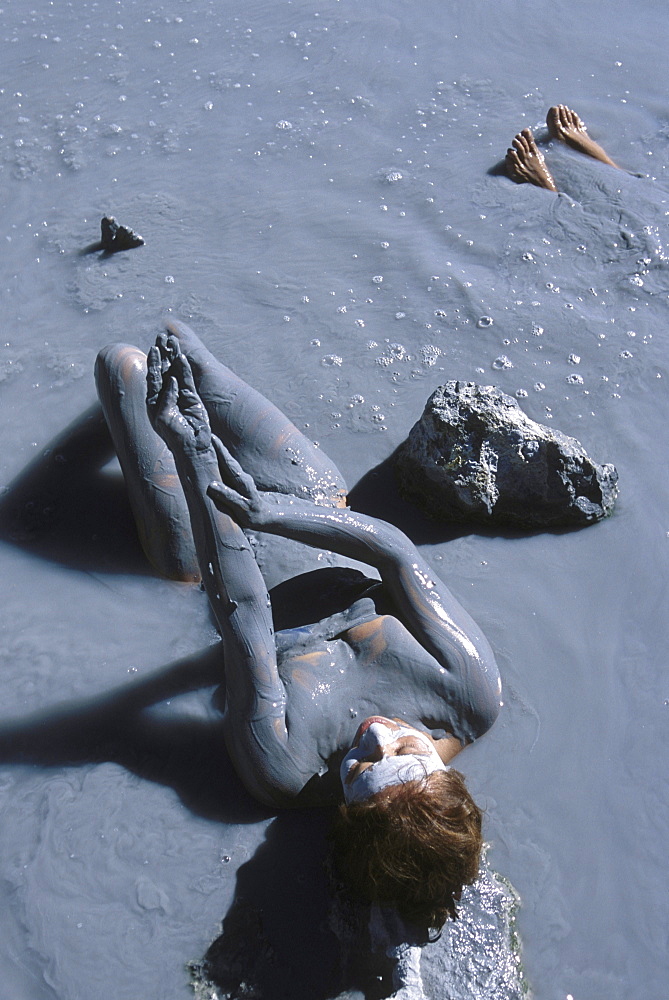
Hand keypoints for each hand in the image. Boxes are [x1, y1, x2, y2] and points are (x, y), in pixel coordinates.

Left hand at [146, 334, 211, 452]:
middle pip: (164, 369)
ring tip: (174, 341)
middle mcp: (166, 395)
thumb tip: (172, 380)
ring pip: (177, 371)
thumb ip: (166, 398)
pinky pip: (188, 379)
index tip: (154, 348)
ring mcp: (180, 395)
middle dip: (163, 353)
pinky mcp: (193, 398)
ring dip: (174, 356)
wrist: (191, 447)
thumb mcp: (163, 417)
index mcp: (154, 400)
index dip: (153, 361)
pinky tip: (183, 357)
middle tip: (162, 337)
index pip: (153, 376)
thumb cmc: (173, 436)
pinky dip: (186, 368)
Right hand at [207, 439, 268, 527]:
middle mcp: (241, 476)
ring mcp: (239, 478)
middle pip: (227, 458)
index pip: (228, 463)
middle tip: (204, 433)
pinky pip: (226, 468)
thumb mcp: (242, 508)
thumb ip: (229, 497)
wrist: (265, 516)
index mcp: (242, 481)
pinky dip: (219, 460)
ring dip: (217, 451)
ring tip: (205, 442)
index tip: (211, 438)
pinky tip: (212, 457)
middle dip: (216, 446)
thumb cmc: (253, 514)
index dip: (220, 450)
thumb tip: (212, 486)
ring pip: (226, 462)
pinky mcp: (237, 481)